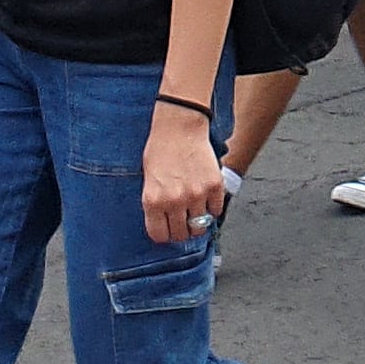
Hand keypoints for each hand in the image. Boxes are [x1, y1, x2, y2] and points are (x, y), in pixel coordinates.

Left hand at [141, 106, 222, 244]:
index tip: (168, 230)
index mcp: (153, 201)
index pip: (160, 235)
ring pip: (200, 226)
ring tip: (196, 213)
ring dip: (198, 222)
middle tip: (183, 223)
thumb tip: (166, 224)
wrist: (179, 127)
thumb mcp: (148, 181)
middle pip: (181, 234)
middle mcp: (175, 201)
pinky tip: (207, 200)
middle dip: (182, 231)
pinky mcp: (214, 186)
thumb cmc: (160, 150)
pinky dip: (213, 208)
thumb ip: (156, 204)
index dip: (165, 235)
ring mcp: (196, 195)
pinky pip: (216, 210)